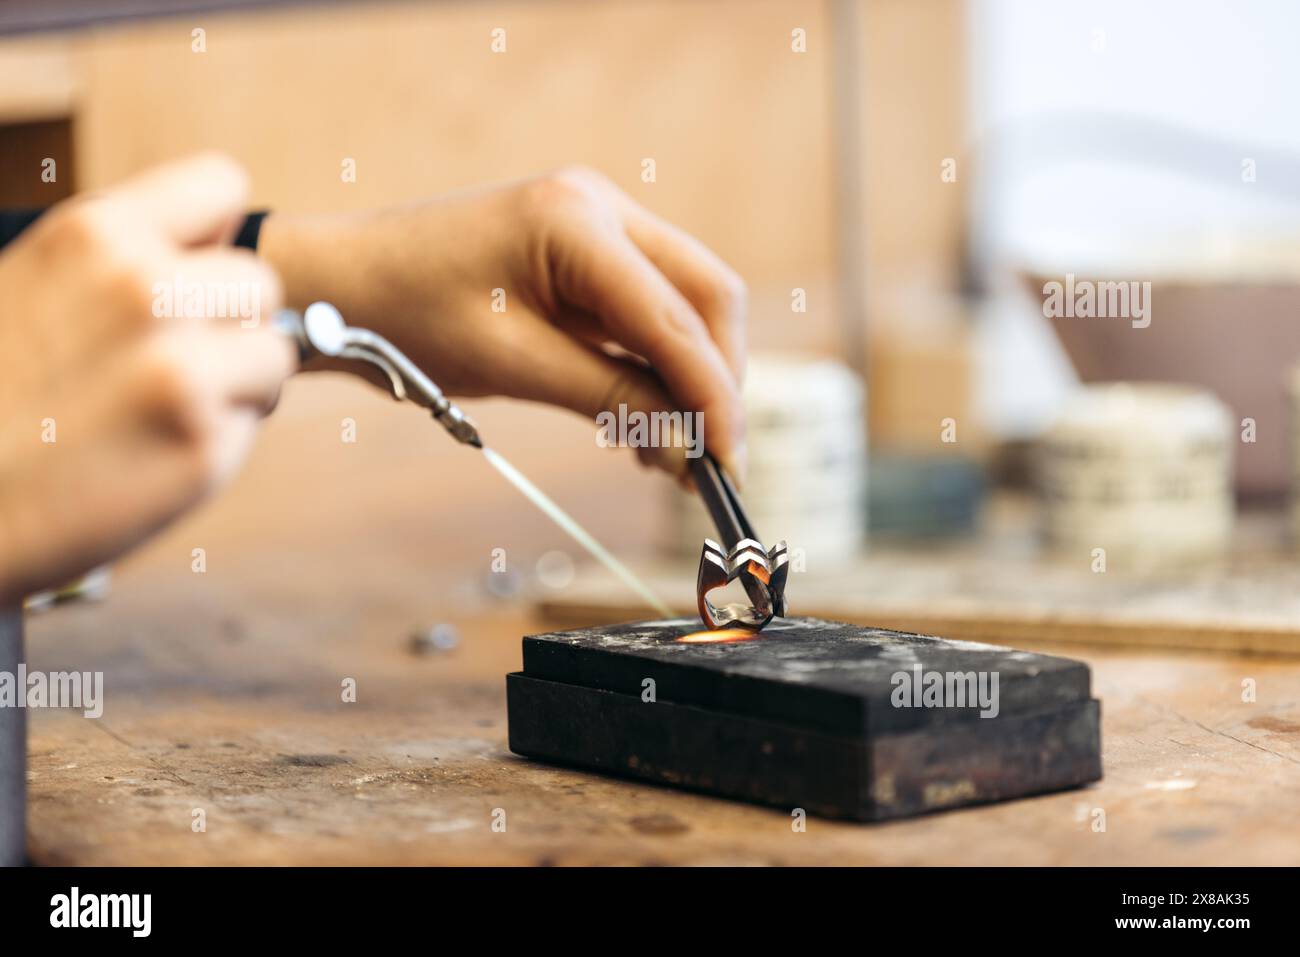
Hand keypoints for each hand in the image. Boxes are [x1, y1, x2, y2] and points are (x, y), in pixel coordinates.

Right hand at [0, 153, 293, 604]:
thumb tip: (218, 245)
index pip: (220, 185)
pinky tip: (155, 453)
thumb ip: (117, 262)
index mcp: (91, 236)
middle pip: (256, 282)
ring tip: (164, 409)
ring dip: (238, 380)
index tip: (191, 281)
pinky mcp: (203, 442)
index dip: (215, 240)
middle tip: (170, 366)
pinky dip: (223, 437)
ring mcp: (179, 366)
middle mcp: (142, 288)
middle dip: (228, 322)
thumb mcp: (30, 288)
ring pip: (272, 350)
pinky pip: (255, 417)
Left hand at [260, 166, 746, 478]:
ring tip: (672, 453)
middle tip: (711, 462)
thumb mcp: (510, 365)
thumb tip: (684, 448)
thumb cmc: (405, 315)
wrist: (340, 283)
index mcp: (578, 221)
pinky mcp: (586, 254)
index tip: (727, 465)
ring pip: (686, 304)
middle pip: (706, 297)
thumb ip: (608, 399)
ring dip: (690, 377)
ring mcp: (597, 225)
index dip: (713, 398)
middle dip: (717, 381)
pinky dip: (656, 367)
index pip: (677, 319)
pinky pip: (647, 311)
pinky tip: (643, 422)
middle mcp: (601, 208)